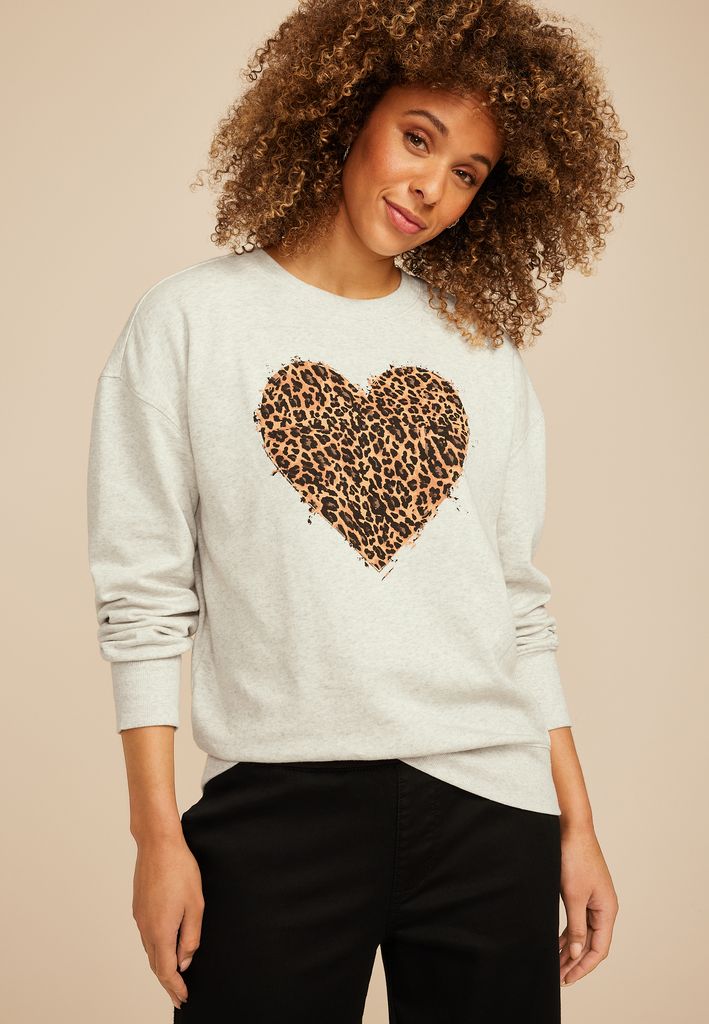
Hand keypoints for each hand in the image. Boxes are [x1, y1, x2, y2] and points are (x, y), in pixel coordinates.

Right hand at [131, 833, 204, 1009]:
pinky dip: (155, 949)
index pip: (166, 970)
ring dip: (160, 966)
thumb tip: (185, 961)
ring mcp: (140, 918)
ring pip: (149, 950)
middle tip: (179, 995)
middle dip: (167, 982)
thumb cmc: (180, 870)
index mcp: (161, 931)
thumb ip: (191, 937)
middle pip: (155, 964)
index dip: (175, 987)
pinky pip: (146, 936)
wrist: (158, 844)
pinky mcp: (138, 908)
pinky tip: (164, 948)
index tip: (183, 997)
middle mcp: (146, 928)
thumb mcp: (195, 905)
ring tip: (173, 976)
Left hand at [558, 825, 618, 986]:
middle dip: (575, 961)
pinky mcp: (583, 892)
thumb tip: (577, 953)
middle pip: (592, 943)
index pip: (599, 949)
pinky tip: (556, 942)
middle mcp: (604, 907)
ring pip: (584, 933)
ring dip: (570, 949)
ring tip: (555, 963)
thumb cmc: (574, 858)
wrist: (571, 828)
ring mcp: (594, 899)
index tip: (567, 978)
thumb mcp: (573, 896)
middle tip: (558, 976)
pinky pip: (578, 919)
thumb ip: (576, 927)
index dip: (583, 967)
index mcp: (607, 910)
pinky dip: (568, 933)